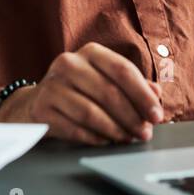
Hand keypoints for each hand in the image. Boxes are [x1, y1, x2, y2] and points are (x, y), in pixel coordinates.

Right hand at [0, 42, 163, 144]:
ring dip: (115, 130)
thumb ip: (131, 84)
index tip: (157, 115)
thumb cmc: (79, 90)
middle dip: (132, 116)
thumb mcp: (104, 79)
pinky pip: (74, 128)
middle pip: (108, 92)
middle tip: (145, 133)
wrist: (36, 102)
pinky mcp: (41, 109)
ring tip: (128, 139)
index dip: (143, 94)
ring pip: (91, 112)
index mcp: (91, 52)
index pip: (123, 70)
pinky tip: (106, 142)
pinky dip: (94, 138)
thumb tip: (156, 93)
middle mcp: (69, 63)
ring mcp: (52, 85)